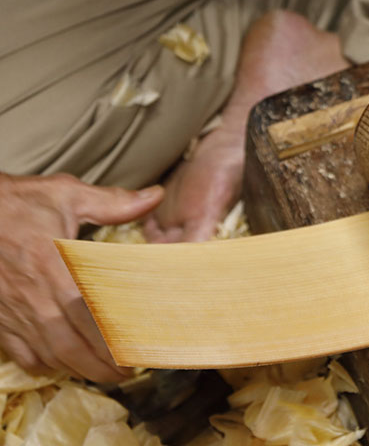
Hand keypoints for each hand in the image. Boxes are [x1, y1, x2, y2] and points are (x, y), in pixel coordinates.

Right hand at [0, 173, 163, 380]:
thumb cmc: (16, 203)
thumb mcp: (65, 194)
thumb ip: (112, 202)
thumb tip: (154, 196)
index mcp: (57, 270)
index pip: (93, 317)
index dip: (116, 340)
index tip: (138, 350)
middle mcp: (36, 299)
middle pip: (74, 347)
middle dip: (102, 367)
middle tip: (126, 373)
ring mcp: (15, 313)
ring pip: (50, 355)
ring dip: (78, 369)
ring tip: (103, 373)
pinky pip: (22, 354)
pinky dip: (44, 364)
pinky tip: (61, 363)